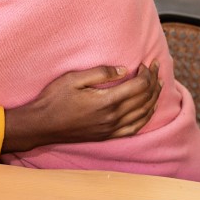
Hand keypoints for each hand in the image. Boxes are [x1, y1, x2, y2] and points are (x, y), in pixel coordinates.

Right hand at [2, 61, 161, 152]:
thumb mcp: (74, 78)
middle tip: (157, 68)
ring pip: (143, 114)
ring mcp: (111, 129)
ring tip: (158, 85)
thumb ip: (101, 73)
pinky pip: (135, 128)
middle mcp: (113, 117)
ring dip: (154, 98)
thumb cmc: (54, 99)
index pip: (139, 86)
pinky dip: (146, 117)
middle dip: (154, 82)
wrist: (42, 125)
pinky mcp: (108, 136)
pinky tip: (148, 108)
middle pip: (145, 99)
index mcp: (106, 101)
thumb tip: (124, 69)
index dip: (148, 73)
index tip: (147, 63)